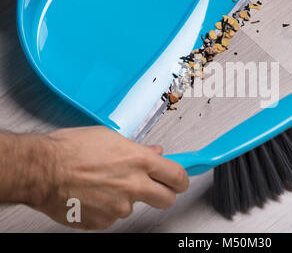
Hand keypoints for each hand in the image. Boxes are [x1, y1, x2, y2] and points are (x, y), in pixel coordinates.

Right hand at [30, 127, 188, 229]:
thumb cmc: (70, 150)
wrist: (41, 170)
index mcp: (138, 161)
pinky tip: (93, 194)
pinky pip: (113, 216)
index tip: (181, 180)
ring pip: (135, 207)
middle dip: (164, 193)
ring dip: (127, 198)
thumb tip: (155, 151)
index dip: (182, 179)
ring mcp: (119, 207)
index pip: (177, 175)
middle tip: (155, 187)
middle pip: (167, 199)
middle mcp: (133, 185)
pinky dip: (107, 208)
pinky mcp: (103, 222)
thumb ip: (138, 148)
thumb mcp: (110, 137)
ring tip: (105, 184)